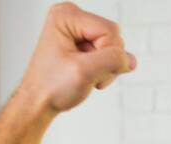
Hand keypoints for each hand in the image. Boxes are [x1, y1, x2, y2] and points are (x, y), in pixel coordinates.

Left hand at [16, 3, 135, 116]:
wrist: (40, 101)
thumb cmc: (52, 86)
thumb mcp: (84, 72)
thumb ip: (112, 60)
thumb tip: (131, 60)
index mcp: (67, 16)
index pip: (110, 31)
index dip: (106, 55)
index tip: (85, 68)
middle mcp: (73, 17)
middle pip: (113, 37)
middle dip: (106, 61)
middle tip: (85, 73)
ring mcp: (80, 30)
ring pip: (114, 48)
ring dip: (105, 68)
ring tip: (84, 75)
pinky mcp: (85, 42)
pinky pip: (110, 54)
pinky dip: (104, 70)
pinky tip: (87, 74)